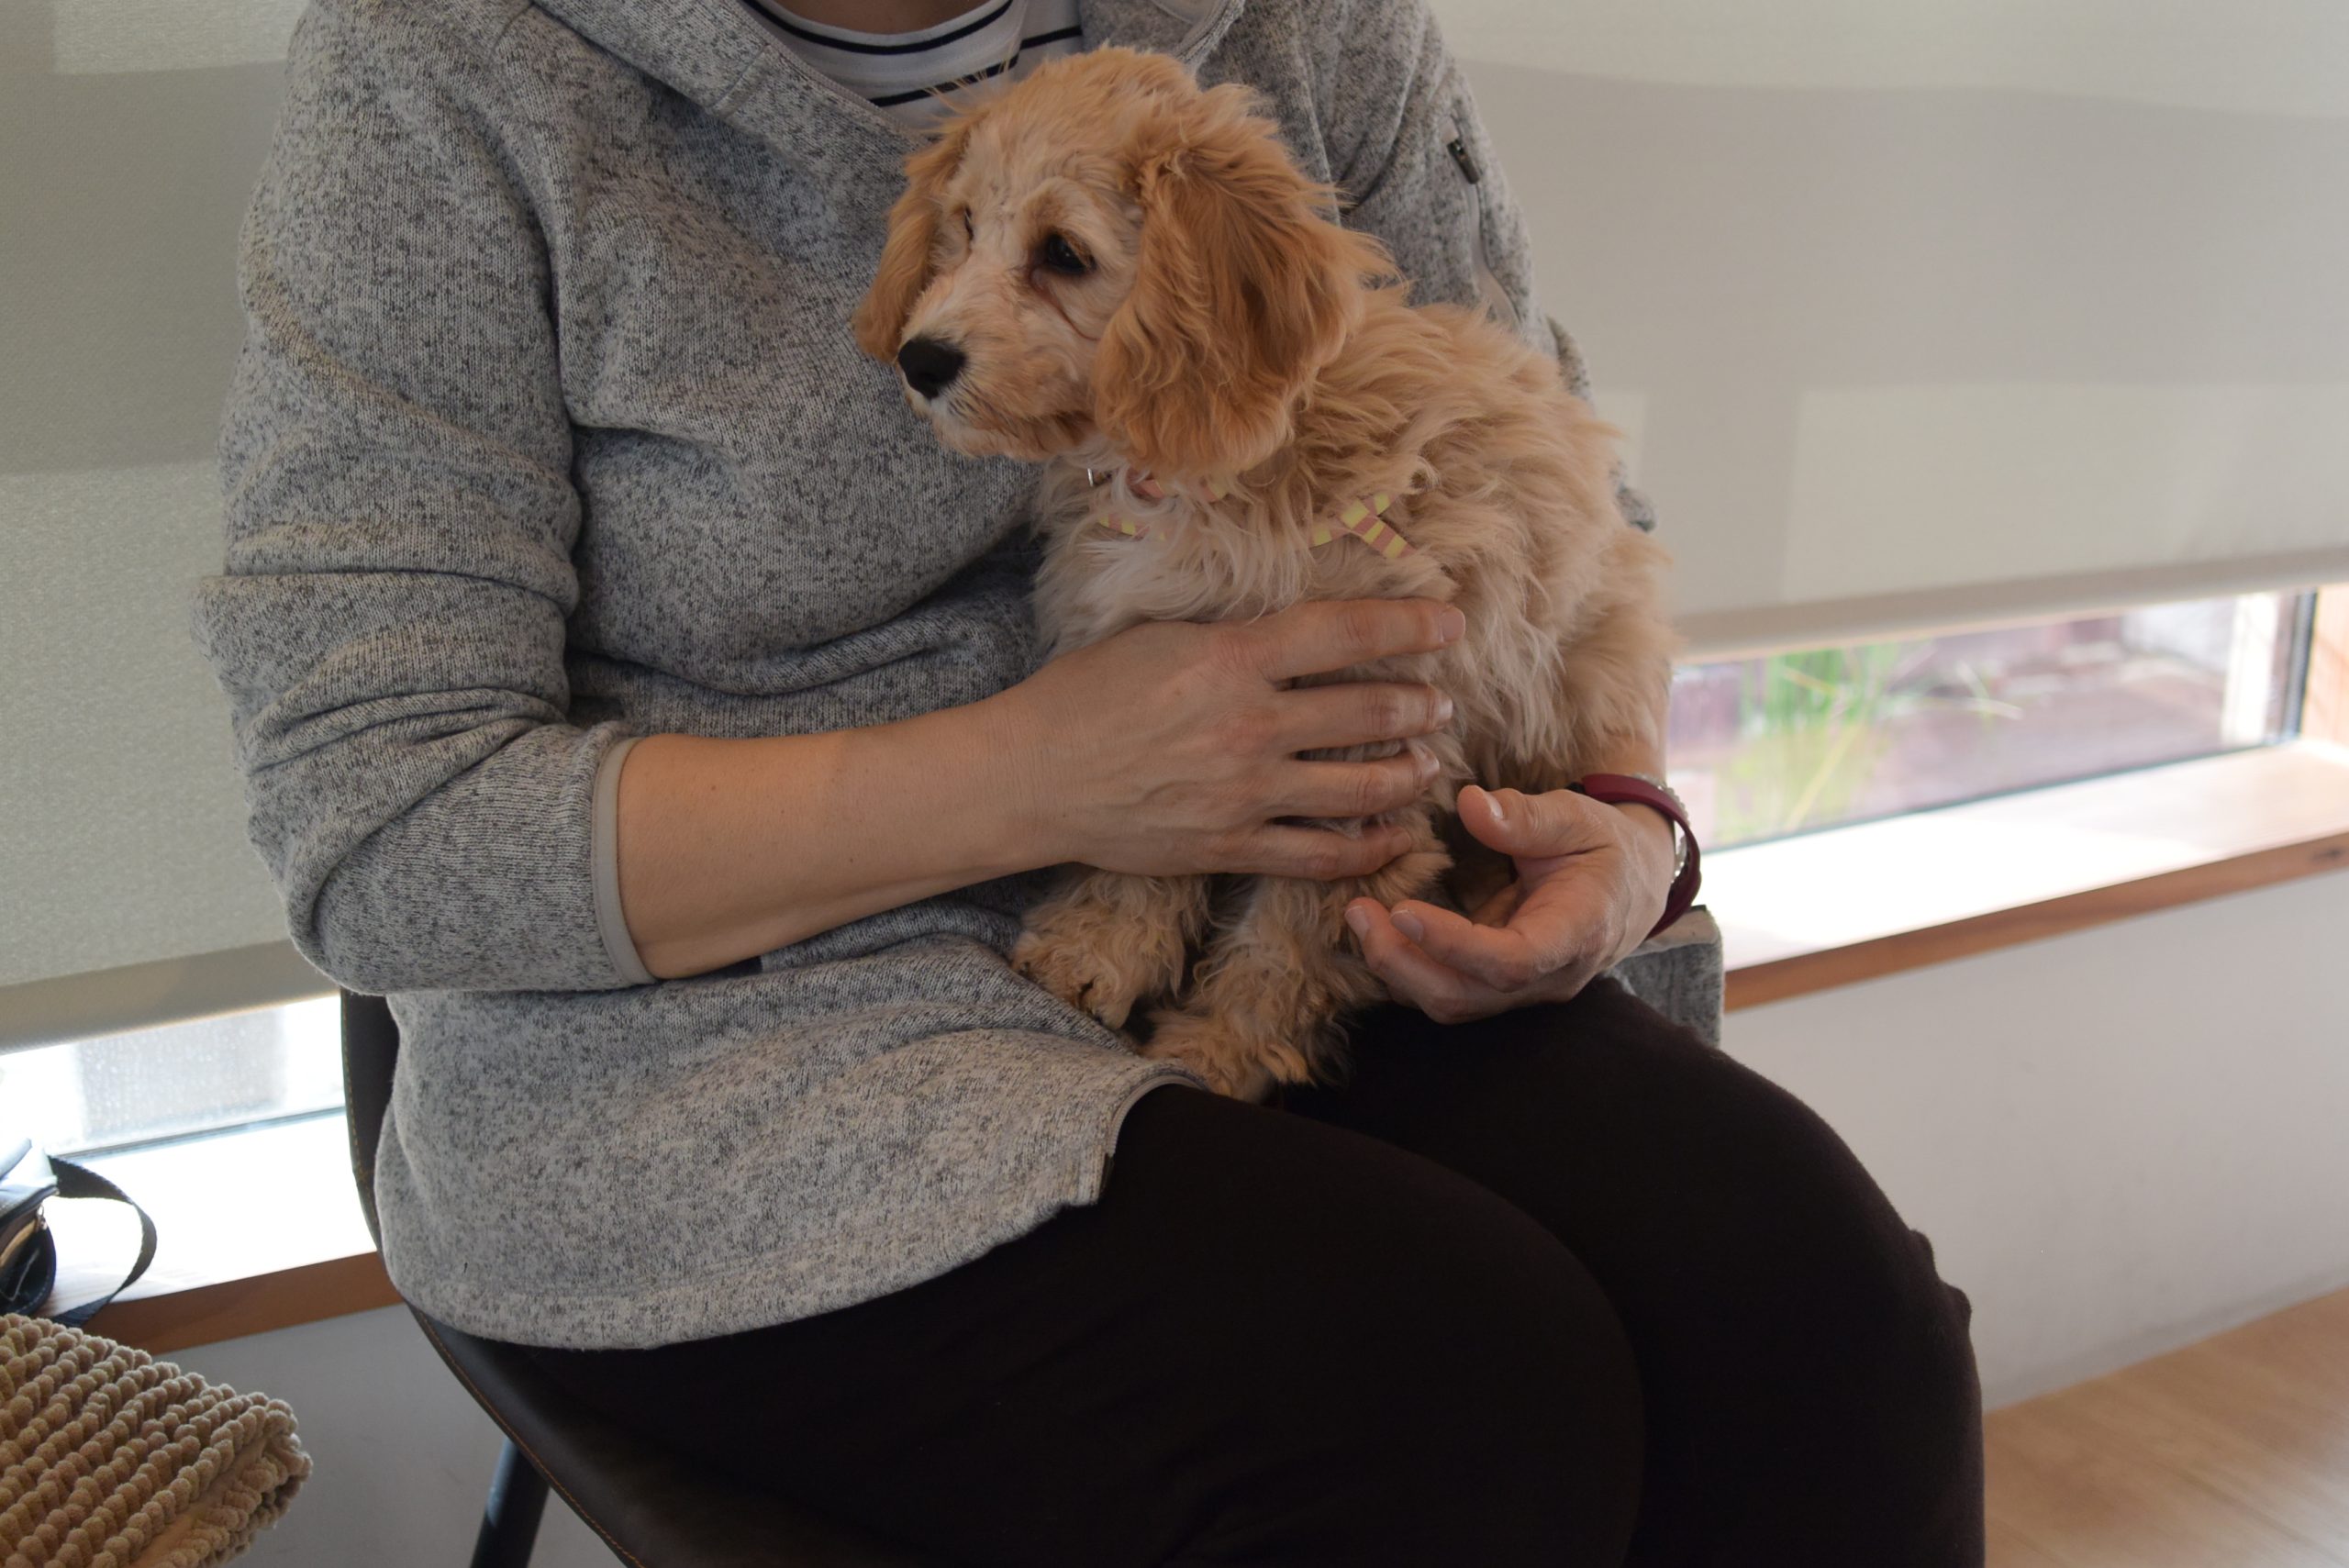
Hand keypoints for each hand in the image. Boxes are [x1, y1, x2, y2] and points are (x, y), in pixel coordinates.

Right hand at [997, 599, 1463, 878]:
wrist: (1029, 777)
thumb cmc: (1082, 696)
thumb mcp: (1158, 638)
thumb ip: (1231, 637)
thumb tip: (1290, 627)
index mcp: (1230, 660)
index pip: (1343, 633)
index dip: (1408, 626)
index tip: (1449, 624)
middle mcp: (1249, 726)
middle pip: (1366, 712)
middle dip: (1419, 705)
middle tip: (1442, 701)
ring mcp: (1243, 793)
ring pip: (1358, 787)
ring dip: (1405, 774)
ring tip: (1426, 765)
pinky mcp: (1228, 846)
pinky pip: (1319, 855)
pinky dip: (1365, 848)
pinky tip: (1391, 837)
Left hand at [1346, 783, 1675, 1022]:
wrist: (1627, 888)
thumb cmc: (1602, 848)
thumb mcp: (1577, 818)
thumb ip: (1526, 817)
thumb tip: (1471, 805)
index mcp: (1576, 934)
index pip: (1510, 961)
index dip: (1453, 944)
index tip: (1401, 909)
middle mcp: (1546, 977)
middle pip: (1464, 995)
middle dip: (1402, 961)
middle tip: (1359, 912)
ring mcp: (1519, 990)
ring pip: (1449, 1002)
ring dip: (1395, 967)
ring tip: (1359, 916)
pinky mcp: (1494, 986)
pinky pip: (1443, 990)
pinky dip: (1404, 967)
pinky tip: (1377, 929)